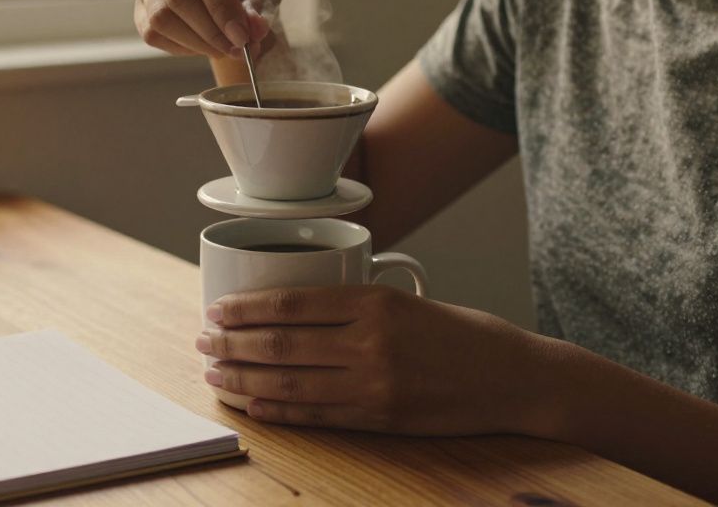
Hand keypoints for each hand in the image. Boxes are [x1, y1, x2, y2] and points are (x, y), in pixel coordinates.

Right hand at [135, 0, 280, 58]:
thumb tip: (254, 29)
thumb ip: (259, 7)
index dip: (221, 6)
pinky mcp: (140, 3)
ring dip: (195, 42)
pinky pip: (152, 32)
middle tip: (236, 49)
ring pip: (161, 16)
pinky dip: (180, 47)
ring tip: (222, 49)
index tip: (241, 36)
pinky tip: (202, 45)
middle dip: (210, 30)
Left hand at [196, 286, 558, 435]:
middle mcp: (370, 342)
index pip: (290, 304)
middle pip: (280, 344)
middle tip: (203, 341)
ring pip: (290, 382)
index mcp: (375, 301)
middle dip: (232, 344)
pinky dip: (277, 410)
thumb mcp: (407, 299)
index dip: (245, 310)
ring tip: (215, 373)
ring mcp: (374, 384)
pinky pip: (316, 415)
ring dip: (243, 379)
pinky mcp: (381, 418)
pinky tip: (252, 404)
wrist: (514, 377)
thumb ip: (354, 304)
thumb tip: (290, 310)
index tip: (216, 310)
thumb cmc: (462, 333)